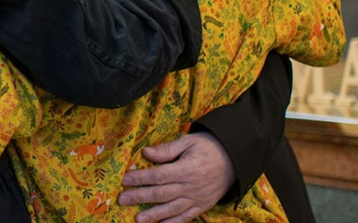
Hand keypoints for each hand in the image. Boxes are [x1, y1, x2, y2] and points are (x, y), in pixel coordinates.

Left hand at [118, 132, 234, 222]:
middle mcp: (191, 187)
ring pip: (172, 209)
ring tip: (138, 220)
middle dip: (140, 197)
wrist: (234, 159)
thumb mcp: (188, 142)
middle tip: (122, 200)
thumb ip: (167, 150)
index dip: (140, 178)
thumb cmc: (208, 147)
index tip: (125, 180)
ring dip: (154, 215)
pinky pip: (187, 217)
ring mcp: (197, 199)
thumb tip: (146, 153)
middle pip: (161, 194)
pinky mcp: (203, 206)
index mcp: (187, 169)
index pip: (159, 176)